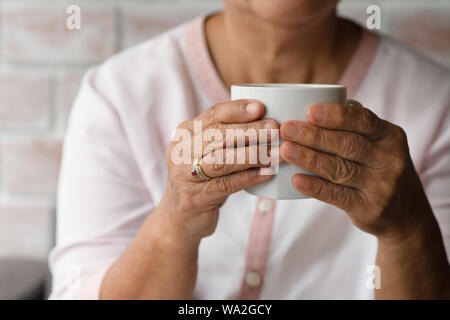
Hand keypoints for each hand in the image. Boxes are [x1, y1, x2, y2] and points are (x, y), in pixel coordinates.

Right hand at [158, 100, 278, 243]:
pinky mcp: (196, 198)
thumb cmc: (201, 178)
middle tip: (275, 128)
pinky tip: (267, 173)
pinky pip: (226, 184)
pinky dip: (249, 177)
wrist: (179, 217)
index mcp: (185, 133)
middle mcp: (182, 151)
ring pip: (222, 160)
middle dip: (249, 131)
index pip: (213, 115)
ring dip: (253, 155)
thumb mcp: (205, 151)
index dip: (237, 110)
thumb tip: (266, 118)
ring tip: (276, 152)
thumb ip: (225, 135)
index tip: (261, 107)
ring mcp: (186, 175)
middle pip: (217, 136)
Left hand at [280, 100, 433, 244]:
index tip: (309, 111)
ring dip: (309, 158)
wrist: (406, 213)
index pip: (363, 121)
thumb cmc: (380, 169)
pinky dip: (315, 187)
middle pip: (348, 144)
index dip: (336, 116)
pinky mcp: (369, 209)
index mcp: (390, 136)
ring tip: (285, 150)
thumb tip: (311, 107)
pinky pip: (338, 196)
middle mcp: (389, 160)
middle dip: (314, 136)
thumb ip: (354, 128)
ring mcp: (381, 186)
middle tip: (286, 129)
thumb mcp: (380, 145)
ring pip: (340, 169)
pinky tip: (296, 180)